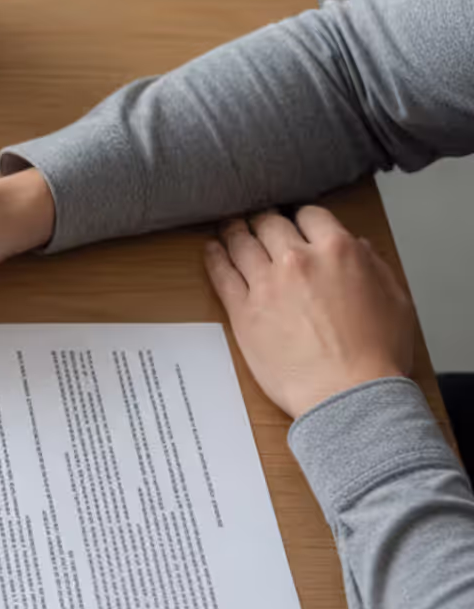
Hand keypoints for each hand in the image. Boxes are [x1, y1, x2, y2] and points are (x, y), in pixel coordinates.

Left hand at [205, 206, 413, 418]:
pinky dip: (214, 257)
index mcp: (338, 251)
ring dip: (234, 231)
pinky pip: (221, 274)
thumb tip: (356, 246)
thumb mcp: (395, 299)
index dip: (301, 217)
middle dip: (264, 220)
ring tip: (229, 229)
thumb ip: (373, 265)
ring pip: (240, 242)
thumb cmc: (376, 354)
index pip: (310, 215)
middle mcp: (297, 260)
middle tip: (258, 222)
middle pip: (269, 223)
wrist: (348, 394)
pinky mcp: (242, 311)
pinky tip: (212, 250)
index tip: (295, 221)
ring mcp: (265, 284)